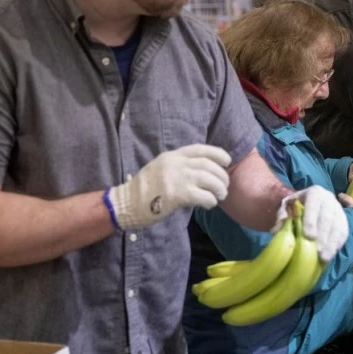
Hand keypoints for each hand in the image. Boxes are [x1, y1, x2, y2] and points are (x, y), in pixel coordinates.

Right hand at [105, 144, 230, 230]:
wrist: (126, 203)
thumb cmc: (144, 189)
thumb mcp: (161, 168)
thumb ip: (179, 167)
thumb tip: (203, 173)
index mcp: (172, 156)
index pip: (200, 149)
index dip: (217, 153)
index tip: (227, 161)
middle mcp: (175, 164)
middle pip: (208, 165)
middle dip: (221, 175)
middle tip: (225, 186)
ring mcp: (176, 178)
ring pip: (209, 179)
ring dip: (219, 188)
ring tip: (220, 195)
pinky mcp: (177, 194)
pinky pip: (203, 195)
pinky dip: (210, 200)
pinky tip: (209, 204)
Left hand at [277, 186, 348, 261]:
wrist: (311, 204)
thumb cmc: (296, 208)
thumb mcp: (286, 207)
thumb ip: (282, 216)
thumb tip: (277, 229)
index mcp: (315, 193)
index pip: (314, 204)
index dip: (312, 220)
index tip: (308, 236)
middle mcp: (329, 199)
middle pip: (328, 217)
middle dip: (323, 235)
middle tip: (316, 251)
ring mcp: (338, 211)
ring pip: (338, 226)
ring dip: (331, 243)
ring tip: (323, 258)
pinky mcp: (344, 222)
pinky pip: (343, 234)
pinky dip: (336, 245)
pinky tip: (329, 256)